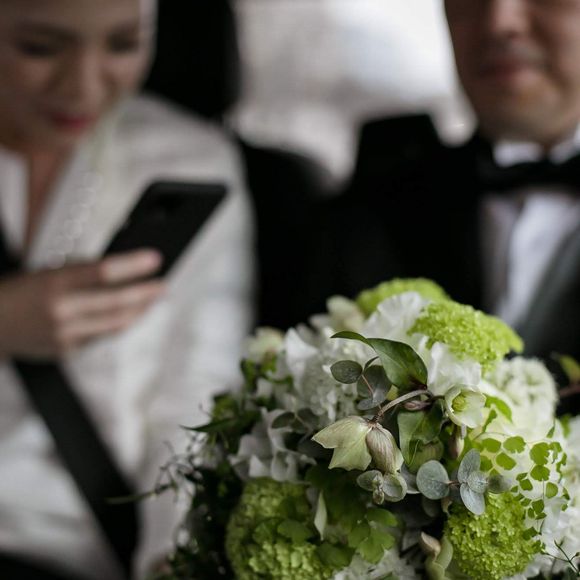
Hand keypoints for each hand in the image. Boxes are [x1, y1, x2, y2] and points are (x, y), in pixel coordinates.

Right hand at [0, 249, 164, 359]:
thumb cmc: (25, 291)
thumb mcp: (50, 272)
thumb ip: (85, 272)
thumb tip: (126, 269)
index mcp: (55, 283)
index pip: (103, 272)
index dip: (133, 265)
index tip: (155, 260)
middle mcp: (61, 310)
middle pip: (116, 302)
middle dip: (146, 292)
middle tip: (163, 285)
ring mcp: (65, 334)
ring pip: (116, 323)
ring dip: (140, 309)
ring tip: (154, 298)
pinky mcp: (68, 350)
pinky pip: (103, 335)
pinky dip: (120, 322)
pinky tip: (131, 313)